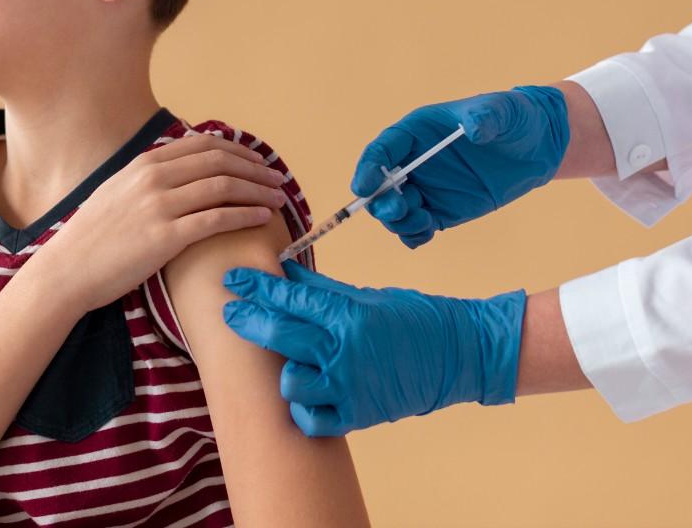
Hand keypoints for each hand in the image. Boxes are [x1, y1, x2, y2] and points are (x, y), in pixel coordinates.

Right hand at [46, 133, 288, 312]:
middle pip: (220, 161)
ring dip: (258, 190)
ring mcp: (159, 205)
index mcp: (144, 163)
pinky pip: (217, 218)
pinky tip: (263, 217)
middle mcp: (153, 177)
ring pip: (223, 186)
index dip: (238, 151)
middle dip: (256, 169)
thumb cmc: (93, 237)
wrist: (67, 270)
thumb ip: (149, 177)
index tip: (258, 162)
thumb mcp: (118, 191)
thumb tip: (180, 169)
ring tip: (278, 198)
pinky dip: (246, 214)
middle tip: (277, 179)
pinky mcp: (165, 236)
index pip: (204, 145)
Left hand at [222, 261, 525, 435]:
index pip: (288, 297)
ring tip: (289, 359)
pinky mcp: (358, 415)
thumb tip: (286, 273)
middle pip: (278, 335)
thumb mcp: (367, 296)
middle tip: (231, 311)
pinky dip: (304, 408)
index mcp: (347, 315)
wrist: (460, 353)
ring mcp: (349, 386)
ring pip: (290, 381)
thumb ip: (323, 290)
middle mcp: (343, 351)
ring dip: (283, 368)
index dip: (255, 286)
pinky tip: (306, 394)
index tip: (232, 277)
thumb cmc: (415, 318)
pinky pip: (312, 418)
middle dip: (247, 320)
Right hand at [353, 86, 569, 247]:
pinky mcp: (441, 210)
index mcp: (417, 132)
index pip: (382, 150)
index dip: (368, 167)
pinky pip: (415, 228)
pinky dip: (413, 235)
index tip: (364, 186)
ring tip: (423, 223)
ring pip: (394, 211)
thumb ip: (486, 116)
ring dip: (397, 222)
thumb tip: (473, 130)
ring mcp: (426, 188)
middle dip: (380, 201)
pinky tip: (426, 233)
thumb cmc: (513, 118)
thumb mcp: (503, 110)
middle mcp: (414, 161)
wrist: (536, 145)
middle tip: (398, 210)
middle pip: (379, 185)